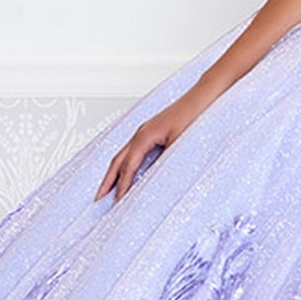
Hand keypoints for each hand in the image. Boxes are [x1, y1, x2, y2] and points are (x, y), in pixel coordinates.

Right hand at [95, 88, 208, 203]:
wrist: (203, 97)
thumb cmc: (193, 115)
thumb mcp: (180, 144)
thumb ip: (166, 162)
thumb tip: (157, 181)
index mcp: (144, 136)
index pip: (128, 166)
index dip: (122, 186)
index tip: (117, 202)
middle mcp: (141, 133)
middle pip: (117, 161)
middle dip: (107, 181)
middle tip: (98, 198)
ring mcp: (145, 131)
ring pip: (124, 155)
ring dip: (114, 173)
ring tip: (107, 189)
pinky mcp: (152, 132)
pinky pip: (134, 151)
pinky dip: (127, 164)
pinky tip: (129, 172)